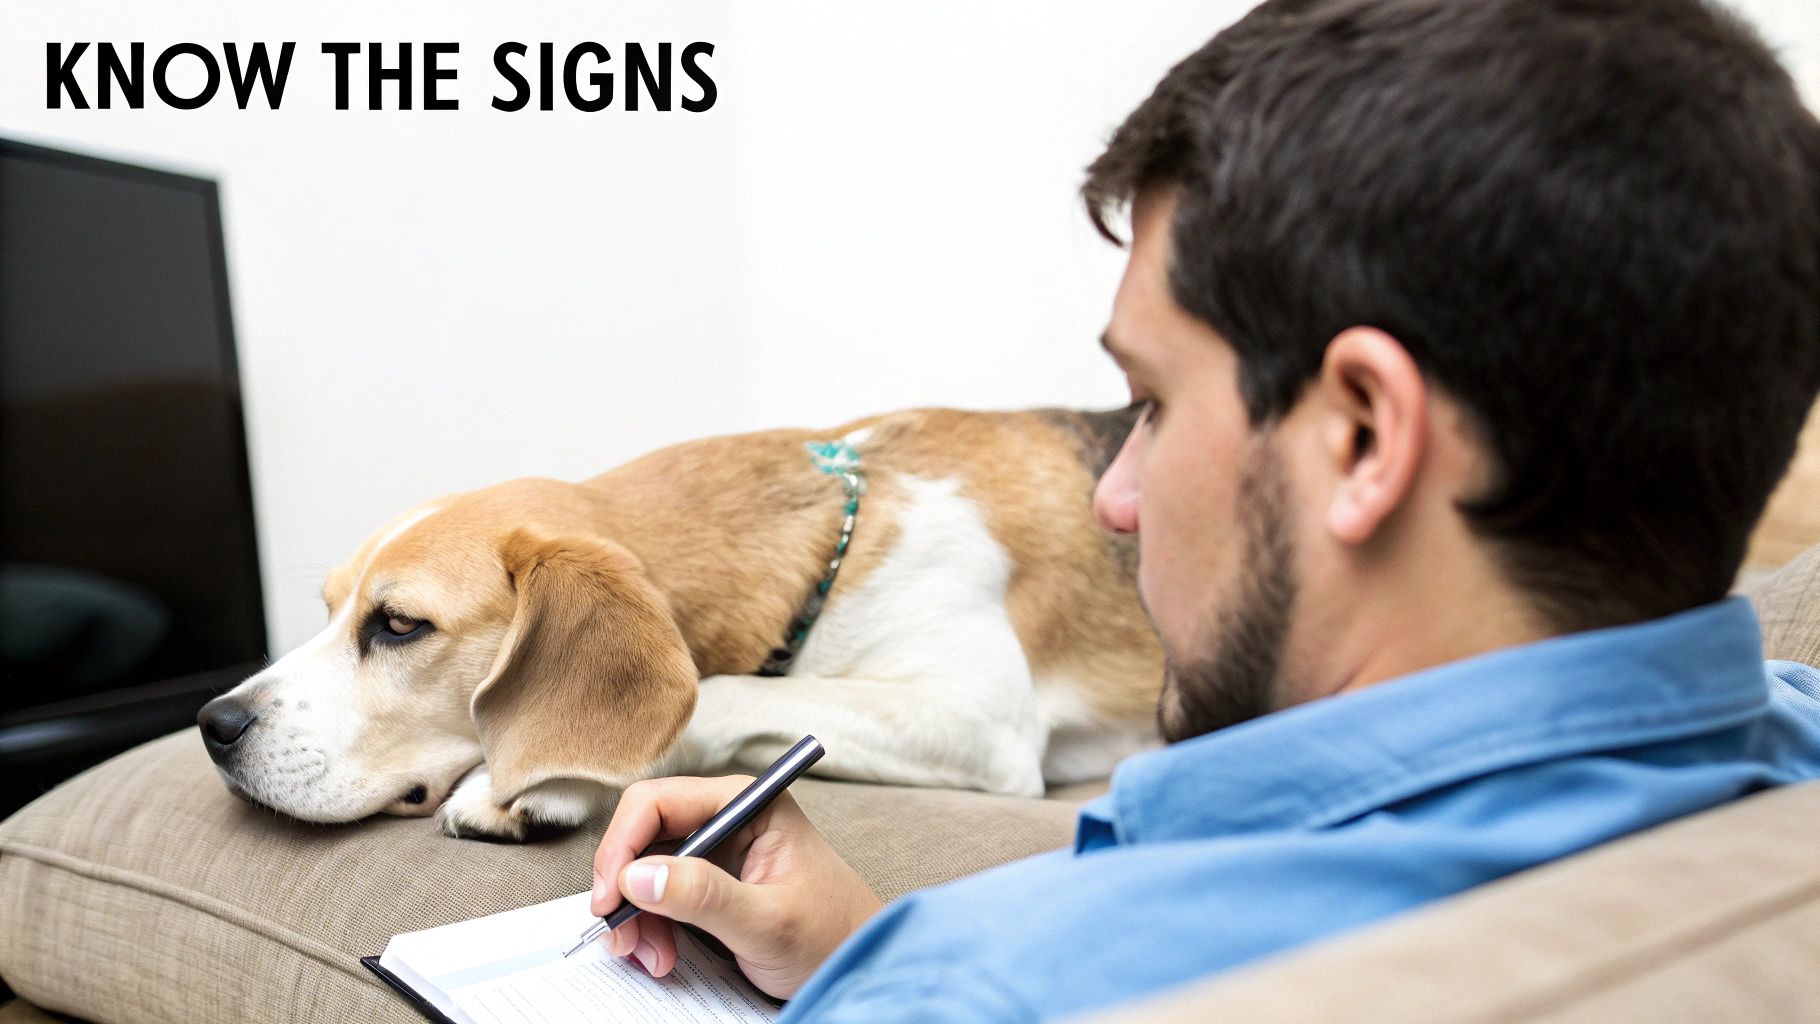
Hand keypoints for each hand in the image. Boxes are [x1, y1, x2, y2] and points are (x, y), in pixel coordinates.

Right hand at [590, 775, 882, 998]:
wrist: (857, 964)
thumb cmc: (833, 935)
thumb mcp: (768, 921)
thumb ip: (704, 896)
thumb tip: (639, 875)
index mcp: (746, 804)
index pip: (657, 802)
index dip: (623, 846)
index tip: (611, 897)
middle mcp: (726, 817)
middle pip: (642, 836)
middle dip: (625, 889)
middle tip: (622, 938)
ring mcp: (717, 850)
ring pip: (643, 869)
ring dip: (635, 915)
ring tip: (653, 958)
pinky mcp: (709, 881)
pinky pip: (658, 894)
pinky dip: (649, 926)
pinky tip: (662, 954)